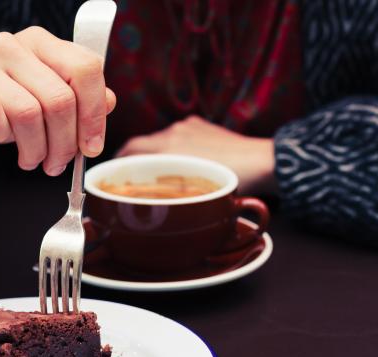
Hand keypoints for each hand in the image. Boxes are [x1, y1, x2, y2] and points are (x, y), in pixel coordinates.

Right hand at [0, 28, 116, 174]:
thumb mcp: (43, 104)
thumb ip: (78, 100)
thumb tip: (109, 103)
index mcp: (42, 44)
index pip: (86, 68)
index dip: (94, 113)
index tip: (91, 146)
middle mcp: (14, 44)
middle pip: (60, 98)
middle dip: (64, 143)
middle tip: (57, 164)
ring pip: (28, 111)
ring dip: (35, 148)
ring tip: (32, 161)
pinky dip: (0, 137)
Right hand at [116, 116, 276, 193]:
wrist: (266, 163)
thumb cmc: (234, 181)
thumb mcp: (192, 197)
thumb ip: (164, 196)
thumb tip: (143, 207)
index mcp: (167, 146)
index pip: (128, 150)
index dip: (116, 164)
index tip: (111, 175)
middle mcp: (175, 132)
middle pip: (142, 145)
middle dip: (133, 161)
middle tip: (129, 178)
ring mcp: (190, 127)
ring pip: (161, 141)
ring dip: (155, 157)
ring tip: (156, 176)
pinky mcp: (203, 126)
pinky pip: (179, 138)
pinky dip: (174, 151)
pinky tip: (181, 167)